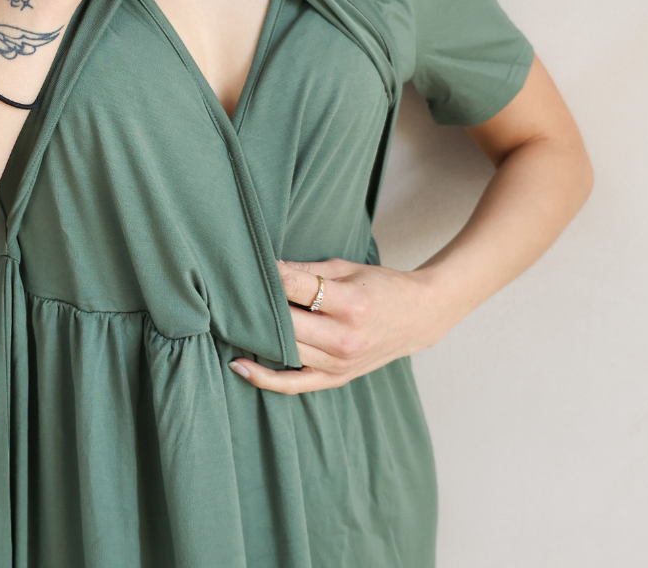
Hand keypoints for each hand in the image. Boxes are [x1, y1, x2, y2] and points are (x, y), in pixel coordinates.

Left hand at [227, 257, 453, 393]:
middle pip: (286, 322)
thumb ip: (306, 270)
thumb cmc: (380, 285)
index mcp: (351, 303)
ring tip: (229, 319)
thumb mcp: (346, 267)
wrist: (418, 316)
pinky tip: (240, 365)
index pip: (296, 286)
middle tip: (231, 291)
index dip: (270, 273)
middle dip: (258, 305)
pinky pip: (294, 384)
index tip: (251, 264)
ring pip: (285, 350)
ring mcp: (340, 362)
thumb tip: (266, 266)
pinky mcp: (337, 378)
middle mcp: (344, 337)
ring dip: (256, 335)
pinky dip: (265, 378)